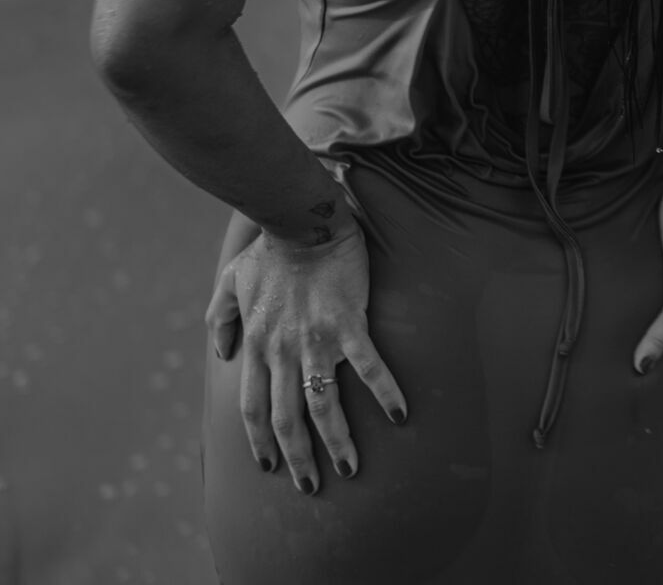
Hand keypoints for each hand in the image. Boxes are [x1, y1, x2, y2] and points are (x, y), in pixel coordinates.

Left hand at [204, 220, 407, 493]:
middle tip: (311, 485)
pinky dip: (384, 392)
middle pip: (287, 418)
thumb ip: (221, 317)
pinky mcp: (347, 323)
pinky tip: (399, 415)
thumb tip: (220, 352)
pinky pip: (367, 366)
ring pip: (323, 405)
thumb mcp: (232, 280)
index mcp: (257, 344)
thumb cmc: (269, 249)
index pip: (253, 407)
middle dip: (298, 459)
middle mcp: (282, 350)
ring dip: (337, 442)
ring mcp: (314, 339)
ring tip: (349, 468)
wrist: (302, 220)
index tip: (268, 466)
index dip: (259, 441)